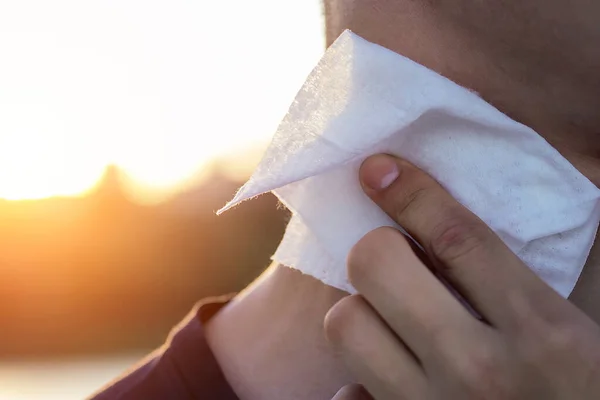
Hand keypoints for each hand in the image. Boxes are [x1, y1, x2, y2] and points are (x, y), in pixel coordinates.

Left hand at [324, 154, 599, 398]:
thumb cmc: (584, 389)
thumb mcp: (577, 328)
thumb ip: (519, 281)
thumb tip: (447, 231)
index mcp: (542, 331)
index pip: (457, 236)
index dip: (410, 192)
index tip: (378, 169)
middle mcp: (481, 370)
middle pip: (377, 267)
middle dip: (379, 251)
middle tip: (397, 263)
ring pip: (346, 324)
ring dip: (361, 312)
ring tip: (393, 322)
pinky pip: (346, 395)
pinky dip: (357, 384)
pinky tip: (386, 382)